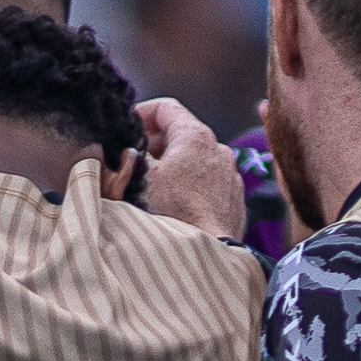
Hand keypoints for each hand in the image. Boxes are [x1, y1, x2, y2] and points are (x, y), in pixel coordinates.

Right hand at [121, 98, 247, 242]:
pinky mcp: (234, 199)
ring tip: (152, 184)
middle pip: (182, 133)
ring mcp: (230, 175)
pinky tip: (175, 203)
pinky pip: (209, 183)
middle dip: (155, 142)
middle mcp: (219, 149)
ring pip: (196, 160)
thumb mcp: (141, 175)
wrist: (207, 251)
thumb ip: (132, 153)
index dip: (141, 113)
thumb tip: (127, 149)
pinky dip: (190, 185)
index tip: (126, 127)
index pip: (166, 108)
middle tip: (133, 157)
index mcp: (196, 135)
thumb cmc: (174, 211)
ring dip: (173, 165)